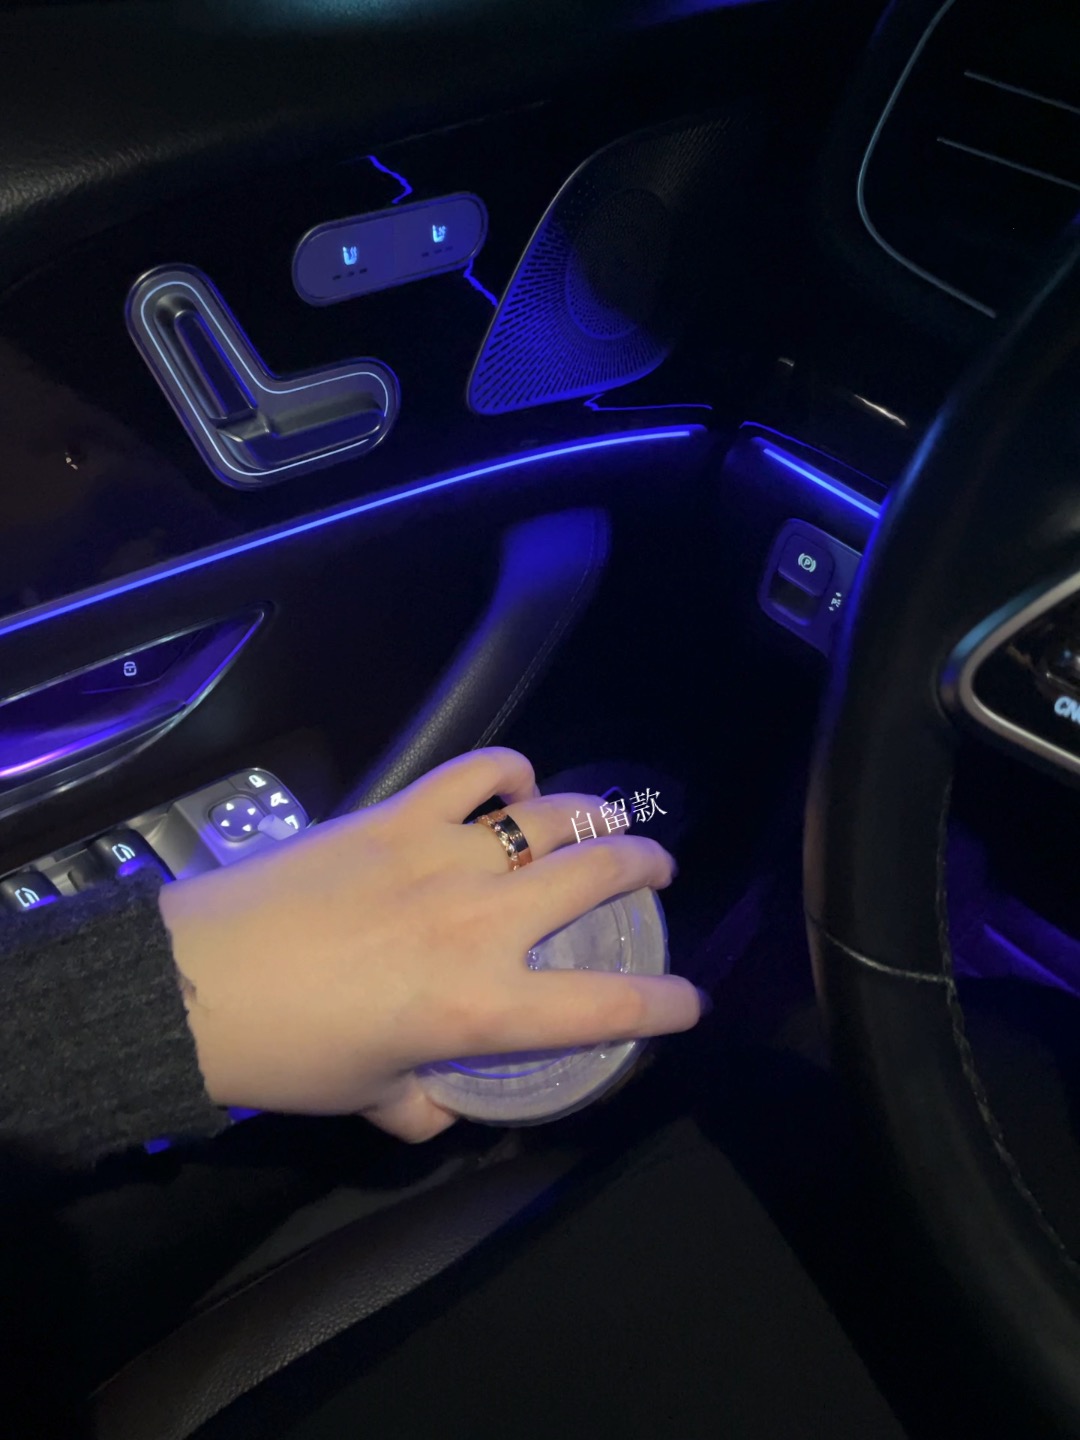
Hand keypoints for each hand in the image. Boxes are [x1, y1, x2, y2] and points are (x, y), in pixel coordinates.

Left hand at [158, 747, 701, 1141]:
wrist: (195, 984)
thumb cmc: (288, 1056)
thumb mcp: (371, 1097)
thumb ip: (425, 1105)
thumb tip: (446, 1107)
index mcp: (483, 1006)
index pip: (609, 1005)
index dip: (668, 1002)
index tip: (689, 1000)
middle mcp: (482, 923)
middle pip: (599, 874)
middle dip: (648, 869)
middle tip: (656, 874)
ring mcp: (442, 856)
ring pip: (552, 814)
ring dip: (596, 815)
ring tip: (607, 822)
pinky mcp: (399, 814)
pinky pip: (476, 773)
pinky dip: (510, 771)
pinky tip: (518, 784)